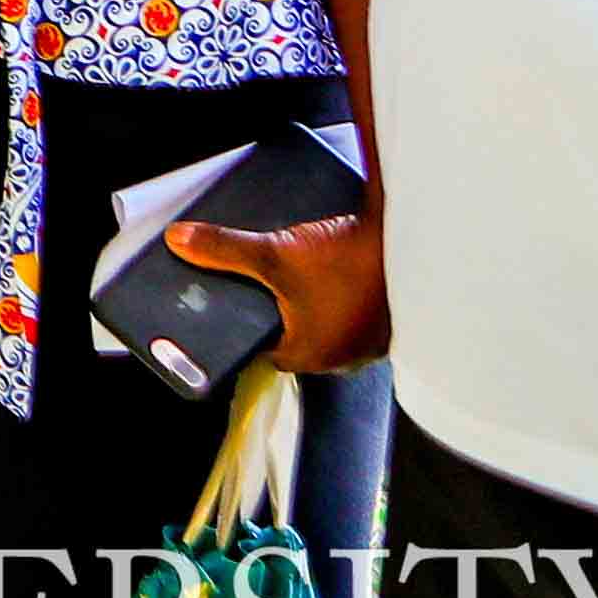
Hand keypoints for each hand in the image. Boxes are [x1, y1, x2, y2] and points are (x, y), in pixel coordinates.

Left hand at [172, 198, 390, 371]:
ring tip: (294, 269)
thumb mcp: (277, 255)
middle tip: (258, 277)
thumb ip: (224, 251)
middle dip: (273, 306)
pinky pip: (351, 310)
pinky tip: (332, 268)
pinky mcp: (388, 318)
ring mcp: (369, 340)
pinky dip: (338, 293)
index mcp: (309, 355)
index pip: (260, 349)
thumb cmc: (352, 263)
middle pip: (290, 332)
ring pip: (323, 321)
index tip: (227, 301)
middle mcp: (341, 356)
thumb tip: (178, 241)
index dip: (242, 325)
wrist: (419, 245)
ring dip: (308, 299)